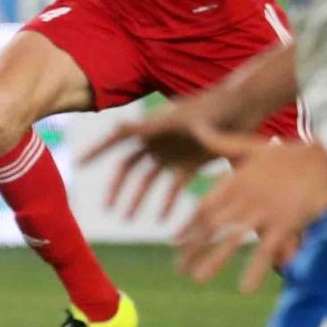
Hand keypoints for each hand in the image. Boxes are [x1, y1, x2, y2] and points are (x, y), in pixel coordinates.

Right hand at [83, 98, 263, 219]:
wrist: (248, 105)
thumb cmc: (216, 106)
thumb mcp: (183, 119)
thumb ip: (153, 126)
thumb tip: (119, 126)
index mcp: (153, 126)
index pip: (118, 139)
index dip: (98, 151)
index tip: (79, 164)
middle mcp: (159, 140)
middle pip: (131, 166)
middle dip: (118, 188)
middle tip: (109, 209)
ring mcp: (175, 152)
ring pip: (150, 180)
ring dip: (140, 199)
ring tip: (130, 220)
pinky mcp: (193, 162)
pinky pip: (176, 186)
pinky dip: (170, 202)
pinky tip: (166, 221)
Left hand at [175, 141, 326, 292]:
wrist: (325, 156)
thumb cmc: (287, 153)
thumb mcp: (249, 146)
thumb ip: (221, 143)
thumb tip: (198, 131)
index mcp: (233, 181)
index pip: (204, 207)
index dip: (188, 226)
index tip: (174, 242)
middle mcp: (243, 197)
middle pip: (211, 225)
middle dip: (193, 247)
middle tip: (178, 268)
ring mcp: (263, 211)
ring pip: (232, 238)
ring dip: (213, 259)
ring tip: (196, 278)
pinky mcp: (285, 222)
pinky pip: (266, 249)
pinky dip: (255, 269)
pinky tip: (245, 288)